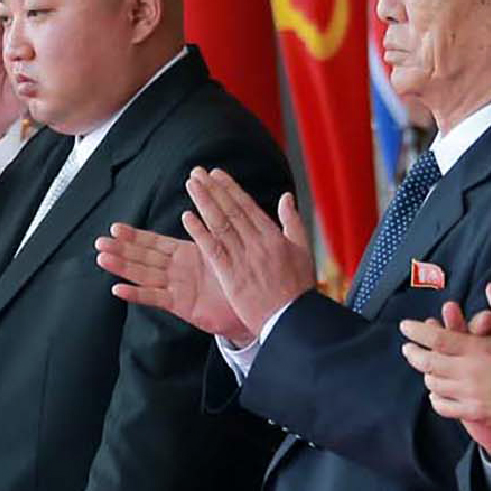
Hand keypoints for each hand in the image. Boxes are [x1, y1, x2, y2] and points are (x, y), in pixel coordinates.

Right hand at [95, 224, 247, 341]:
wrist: (253, 307)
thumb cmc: (240, 278)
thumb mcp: (223, 247)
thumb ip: (209, 229)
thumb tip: (197, 207)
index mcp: (186, 254)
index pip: (155, 242)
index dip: (135, 235)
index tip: (116, 228)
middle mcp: (177, 270)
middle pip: (143, 257)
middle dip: (121, 249)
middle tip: (100, 242)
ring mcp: (176, 287)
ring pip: (144, 274)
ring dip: (122, 267)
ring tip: (102, 259)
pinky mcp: (180, 305)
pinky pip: (155, 298)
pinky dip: (136, 294)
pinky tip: (119, 289)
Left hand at [177, 170, 317, 343]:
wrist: (291, 317)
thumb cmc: (298, 288)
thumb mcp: (303, 249)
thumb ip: (293, 221)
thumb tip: (287, 196)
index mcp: (273, 236)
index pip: (247, 206)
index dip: (230, 188)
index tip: (216, 174)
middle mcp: (256, 242)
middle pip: (230, 210)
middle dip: (213, 189)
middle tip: (198, 172)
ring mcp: (242, 258)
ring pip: (219, 224)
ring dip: (204, 203)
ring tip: (191, 185)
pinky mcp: (230, 275)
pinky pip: (212, 249)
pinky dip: (199, 231)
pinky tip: (187, 217)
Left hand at [397, 288, 490, 460]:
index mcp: (477, 349)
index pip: (436, 338)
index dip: (417, 331)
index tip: (406, 327)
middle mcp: (468, 372)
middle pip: (427, 362)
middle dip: (413, 354)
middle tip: (408, 348)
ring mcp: (469, 394)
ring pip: (434, 385)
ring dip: (426, 374)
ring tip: (424, 367)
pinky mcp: (475, 413)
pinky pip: (445, 408)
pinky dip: (437, 399)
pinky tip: (436, 394)